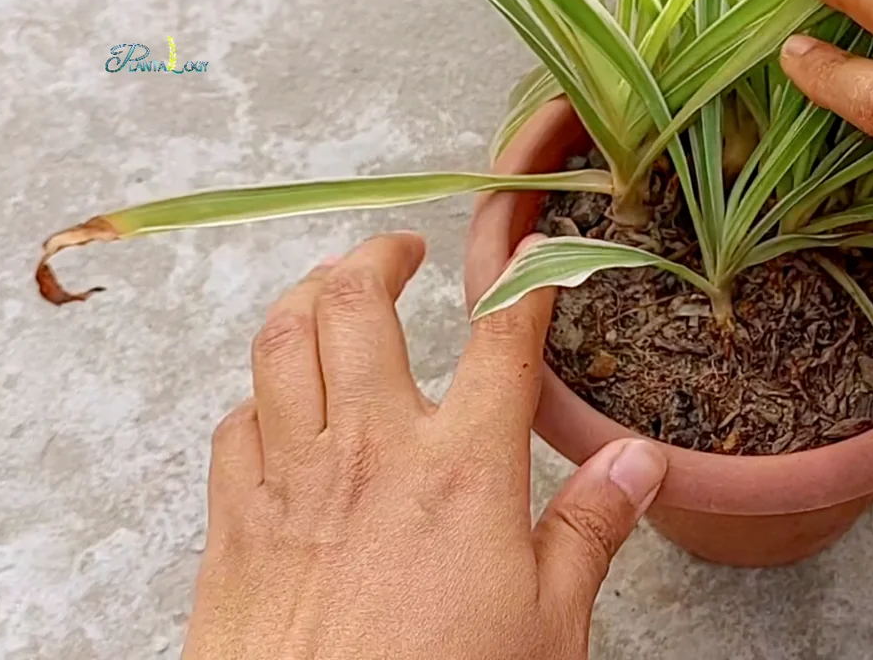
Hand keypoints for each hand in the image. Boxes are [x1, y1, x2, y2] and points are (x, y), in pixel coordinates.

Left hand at [182, 233, 666, 659]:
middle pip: (356, 303)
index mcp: (462, 469)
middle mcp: (369, 451)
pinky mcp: (235, 522)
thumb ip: (589, 530)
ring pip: (280, 340)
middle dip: (379, 254)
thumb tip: (638, 462)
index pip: (502, 338)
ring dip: (307, 296)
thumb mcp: (547, 625)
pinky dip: (259, 392)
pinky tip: (277, 400)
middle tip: (401, 250)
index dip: (527, 279)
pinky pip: (234, 421)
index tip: (539, 254)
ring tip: (330, 287)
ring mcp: (291, 479)